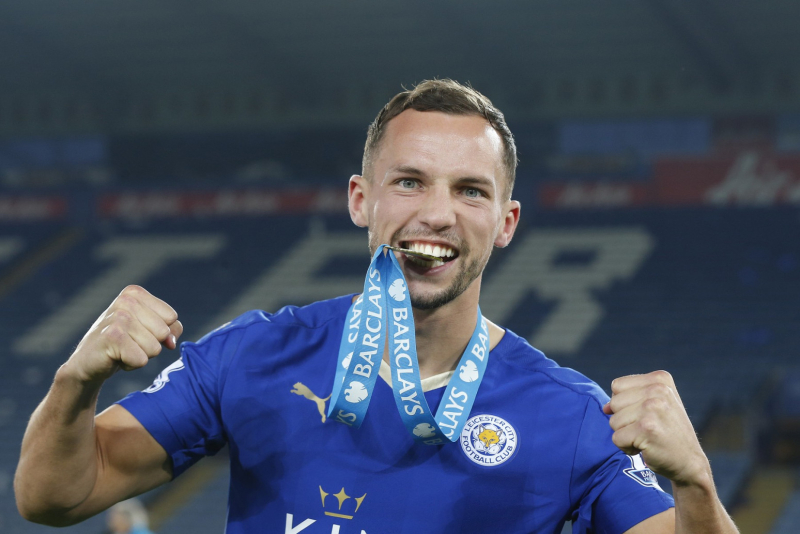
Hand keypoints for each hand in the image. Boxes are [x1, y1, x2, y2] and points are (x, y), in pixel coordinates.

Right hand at [64, 285, 182, 383]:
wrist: (87, 362)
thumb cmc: (123, 344)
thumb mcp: (149, 330)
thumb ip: (171, 329)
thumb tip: (171, 341)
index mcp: (135, 293)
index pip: (172, 317)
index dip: (160, 332)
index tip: (138, 333)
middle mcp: (126, 301)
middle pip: (164, 333)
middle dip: (150, 345)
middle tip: (128, 343)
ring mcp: (118, 318)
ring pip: (155, 348)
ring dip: (140, 355)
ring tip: (122, 350)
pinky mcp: (112, 337)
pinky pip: (142, 360)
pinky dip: (131, 365)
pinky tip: (115, 358)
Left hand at [603, 371, 709, 486]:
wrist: (689, 462)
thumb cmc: (668, 432)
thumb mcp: (655, 405)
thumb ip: (629, 399)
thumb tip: (605, 408)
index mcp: (660, 379)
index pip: (617, 386)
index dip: (624, 404)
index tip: (645, 415)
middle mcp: (658, 389)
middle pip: (614, 403)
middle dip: (624, 420)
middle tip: (647, 429)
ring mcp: (652, 407)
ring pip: (613, 421)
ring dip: (626, 435)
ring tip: (647, 438)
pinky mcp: (646, 428)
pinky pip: (617, 438)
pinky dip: (626, 447)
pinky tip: (646, 448)